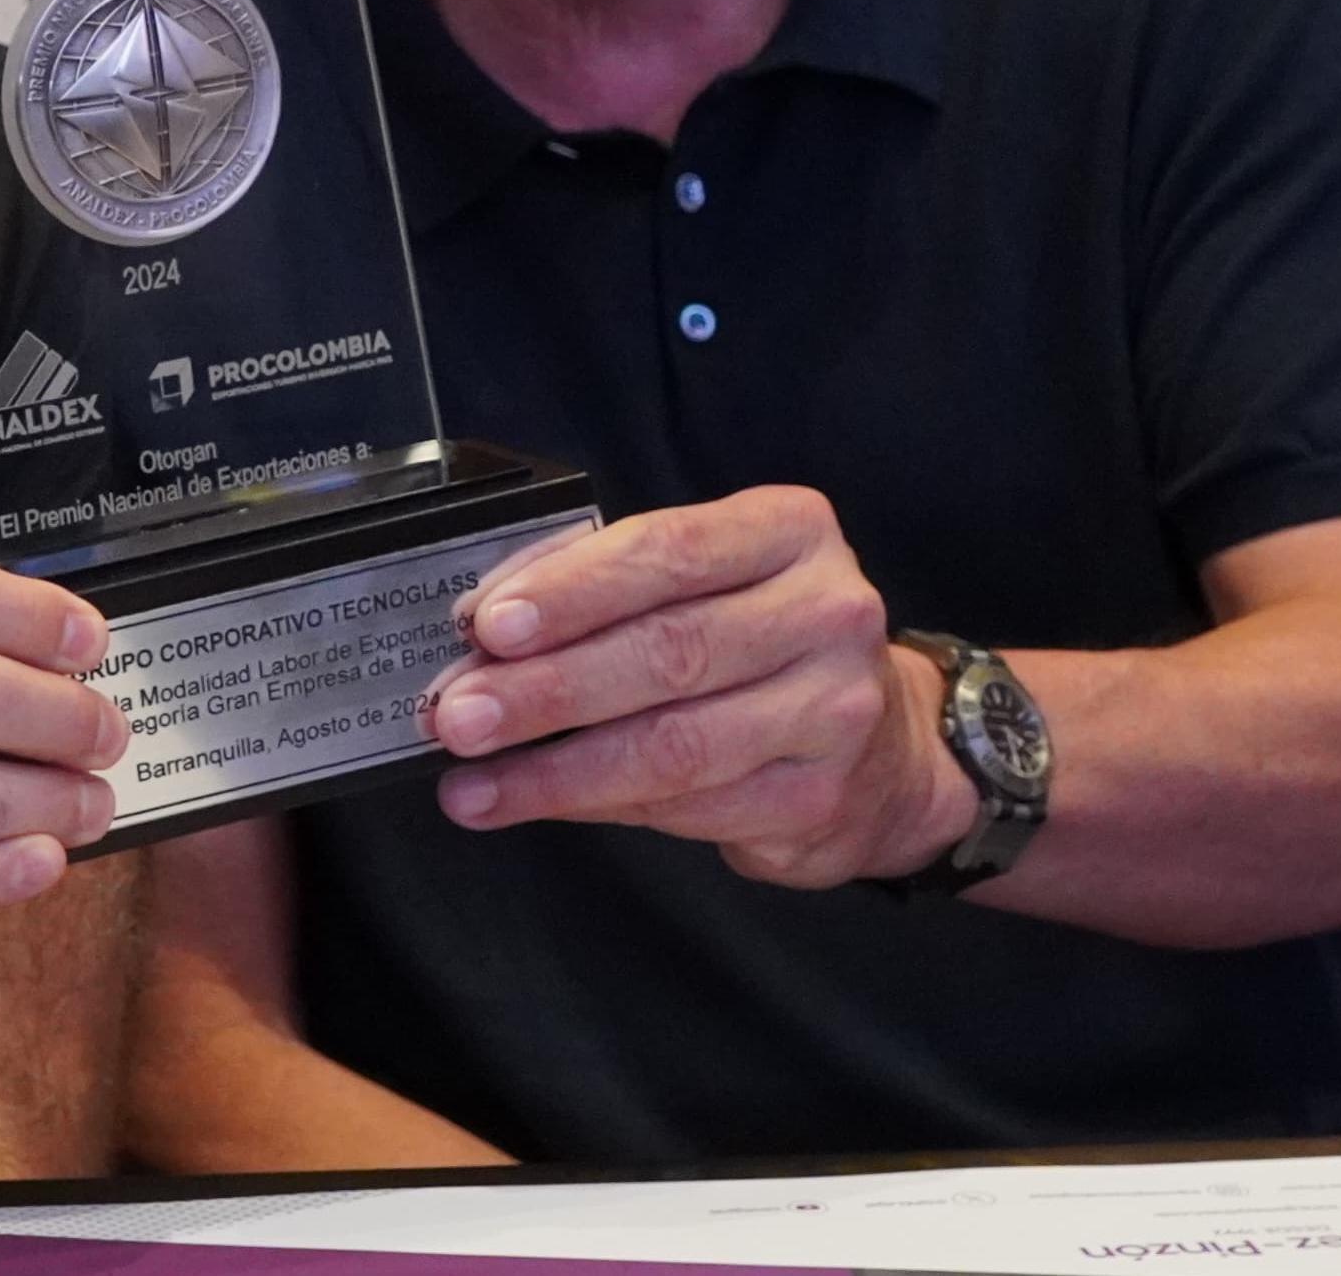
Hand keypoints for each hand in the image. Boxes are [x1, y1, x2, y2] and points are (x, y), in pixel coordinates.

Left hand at [420, 485, 964, 890]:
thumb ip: (611, 585)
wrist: (881, 749)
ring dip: (556, 770)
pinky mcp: (817, 799)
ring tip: (474, 783)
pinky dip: (598, 807)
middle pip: (667, 653)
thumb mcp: (707, 578)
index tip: (487, 625)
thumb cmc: (760, 639)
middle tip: (459, 715)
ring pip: (673, 746)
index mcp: (791, 532)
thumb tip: (485, 630)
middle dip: (546, 689)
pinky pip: (687, 807)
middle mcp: (828, 614)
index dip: (571, 590)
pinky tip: (538, 804)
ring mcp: (834, 713)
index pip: (668, 551)